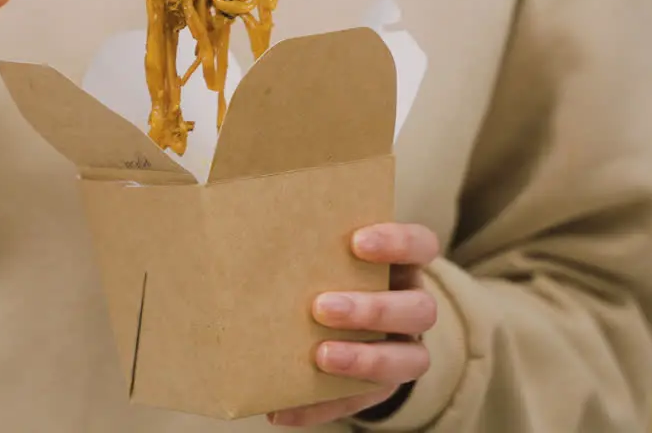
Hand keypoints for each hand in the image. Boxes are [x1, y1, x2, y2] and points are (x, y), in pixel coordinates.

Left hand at [267, 223, 440, 427]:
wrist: (326, 321)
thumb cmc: (318, 274)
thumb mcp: (315, 256)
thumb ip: (296, 250)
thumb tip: (230, 240)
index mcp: (400, 265)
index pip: (421, 245)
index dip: (398, 243)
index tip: (357, 243)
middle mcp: (411, 305)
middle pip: (419, 309)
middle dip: (373, 310)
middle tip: (322, 307)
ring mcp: (405, 348)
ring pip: (413, 359)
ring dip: (363, 359)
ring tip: (320, 356)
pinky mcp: (384, 385)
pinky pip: (363, 401)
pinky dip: (324, 406)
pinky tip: (285, 411)